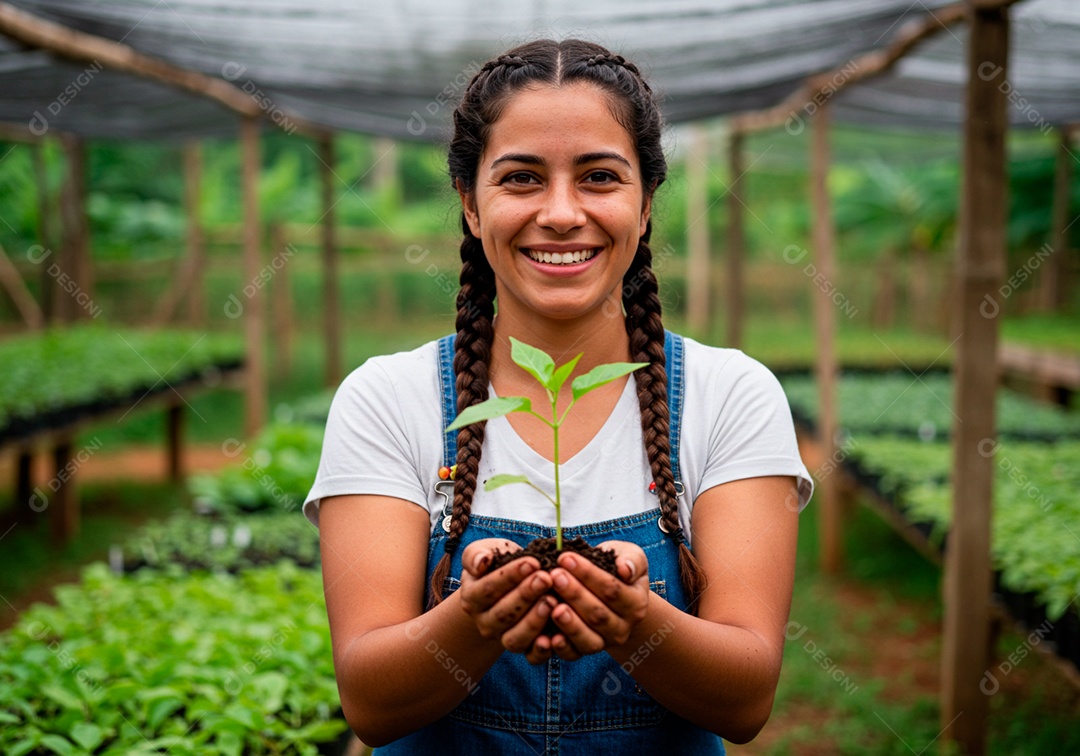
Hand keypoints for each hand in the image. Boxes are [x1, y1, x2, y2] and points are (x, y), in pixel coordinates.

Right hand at [458, 539, 556, 661]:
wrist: (508, 588)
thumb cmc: (497, 564)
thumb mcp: (484, 552)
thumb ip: (477, 555)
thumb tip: (482, 561)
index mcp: (472, 598)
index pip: (488, 588)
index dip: (510, 576)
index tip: (532, 562)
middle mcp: (484, 622)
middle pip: (503, 613)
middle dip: (526, 595)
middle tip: (546, 578)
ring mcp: (503, 639)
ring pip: (516, 638)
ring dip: (535, 620)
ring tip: (552, 601)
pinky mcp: (524, 650)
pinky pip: (531, 657)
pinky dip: (543, 650)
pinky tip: (557, 636)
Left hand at [545, 541, 649, 660]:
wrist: (610, 594)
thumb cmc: (616, 569)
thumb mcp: (630, 557)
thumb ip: (632, 561)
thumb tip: (625, 569)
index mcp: (636, 604)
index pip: (612, 590)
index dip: (588, 574)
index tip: (566, 557)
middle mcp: (623, 628)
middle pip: (598, 614)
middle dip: (574, 594)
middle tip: (555, 576)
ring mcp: (604, 643)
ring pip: (588, 639)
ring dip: (569, 624)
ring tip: (552, 606)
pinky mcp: (584, 652)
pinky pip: (573, 655)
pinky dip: (561, 648)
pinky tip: (547, 637)